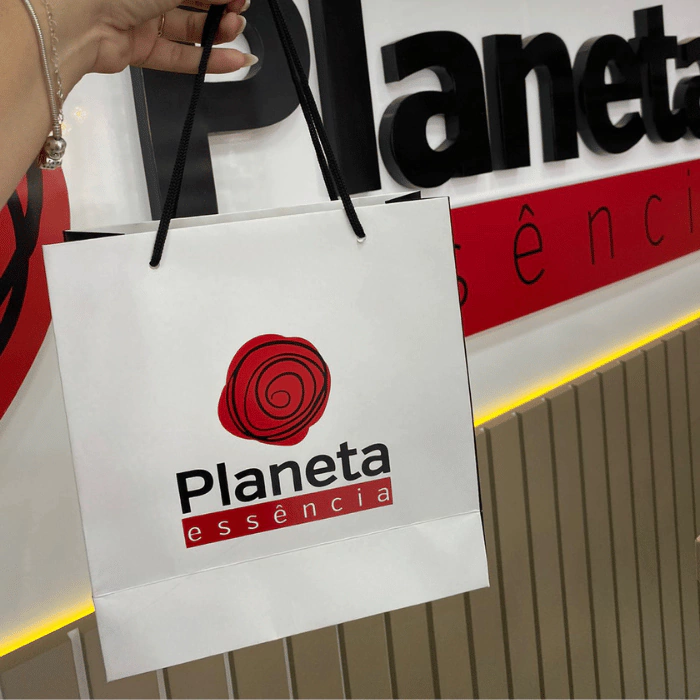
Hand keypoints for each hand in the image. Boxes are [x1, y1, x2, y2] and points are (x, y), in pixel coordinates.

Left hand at [93, 0, 253, 74]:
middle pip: (192, 0)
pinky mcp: (139, 49)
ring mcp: (140, 20)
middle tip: (239, 10)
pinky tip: (232, 60)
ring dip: (217, 32)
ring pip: (188, 29)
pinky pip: (179, 56)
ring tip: (236, 30)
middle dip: (221, 5)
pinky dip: (207, 60)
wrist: (74, 21)